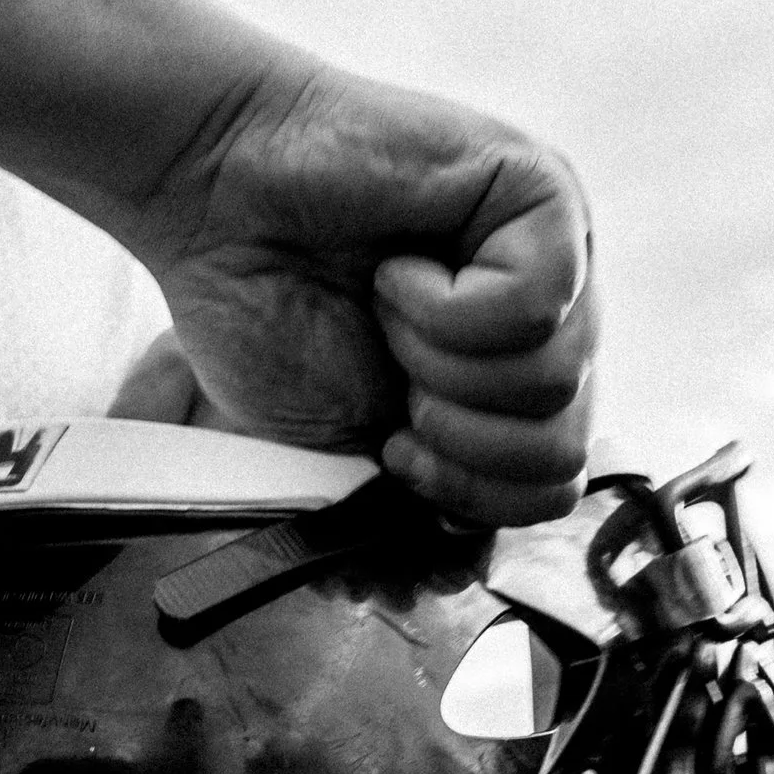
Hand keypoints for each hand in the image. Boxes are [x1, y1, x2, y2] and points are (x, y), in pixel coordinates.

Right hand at [126, 64, 596, 526]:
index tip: (387, 461)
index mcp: (499, 391)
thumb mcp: (337, 448)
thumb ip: (407, 508)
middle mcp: (545, 330)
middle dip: (454, 449)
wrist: (214, 200)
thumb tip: (456, 574)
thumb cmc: (263, 311)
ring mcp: (556, 264)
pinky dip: (443, 307)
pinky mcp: (543, 199)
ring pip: (552, 386)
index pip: (544, 489)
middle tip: (389, 396)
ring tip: (385, 310)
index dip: (466, 505)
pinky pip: (534, 306)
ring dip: (436, 367)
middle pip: (559, 453)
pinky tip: (397, 270)